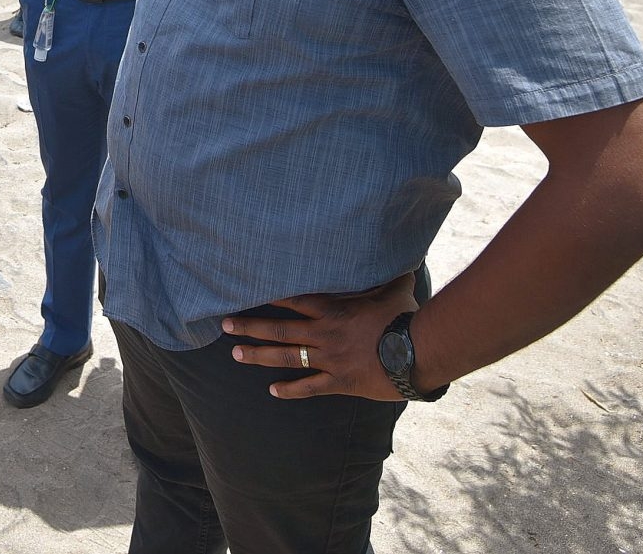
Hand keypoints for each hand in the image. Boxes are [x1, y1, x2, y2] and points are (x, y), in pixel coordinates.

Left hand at [221, 273, 419, 400]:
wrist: (418, 352)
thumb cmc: (407, 317)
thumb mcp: (396, 287)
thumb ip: (390, 271)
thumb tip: (403, 250)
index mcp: (333, 309)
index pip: (292, 298)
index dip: (266, 295)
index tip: (243, 291)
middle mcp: (324, 333)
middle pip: (278, 329)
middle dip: (249, 326)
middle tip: (224, 325)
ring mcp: (330, 359)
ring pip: (286, 357)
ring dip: (259, 356)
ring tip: (236, 355)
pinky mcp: (340, 381)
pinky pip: (309, 387)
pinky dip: (290, 390)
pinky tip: (272, 391)